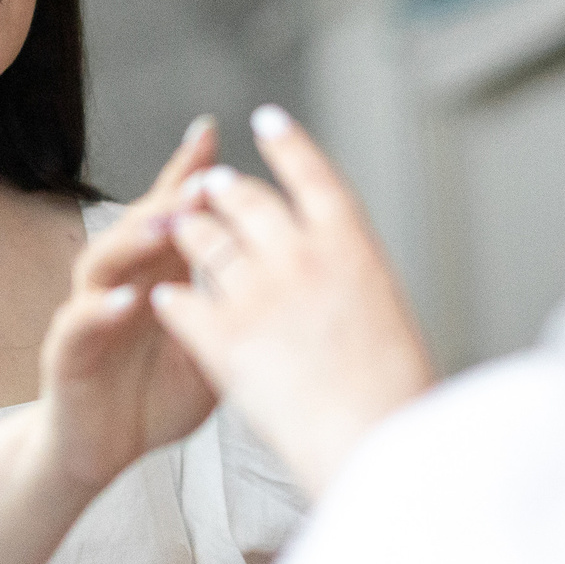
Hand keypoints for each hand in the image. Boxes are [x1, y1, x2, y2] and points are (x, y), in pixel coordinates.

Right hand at [39, 118, 224, 489]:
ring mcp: (89, 314)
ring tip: (169, 224)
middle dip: (171, 197)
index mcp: (157, 275)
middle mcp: (119, 283)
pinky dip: (102, 310)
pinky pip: (81, 325)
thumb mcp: (211, 349)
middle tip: (205, 178)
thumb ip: (236, 308)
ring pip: (106, 262)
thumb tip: (295, 276)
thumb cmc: (155, 395)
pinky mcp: (67, 354)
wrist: (100, 451)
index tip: (214, 132)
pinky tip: (128, 300)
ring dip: (137, 240)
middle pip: (140, 225)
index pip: (171, 212)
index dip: (187, 173)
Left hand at [148, 106, 432, 496]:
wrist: (375, 442)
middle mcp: (299, 254)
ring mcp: (256, 291)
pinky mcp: (220, 335)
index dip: (287, 143)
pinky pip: (183, 302)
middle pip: (250, 201)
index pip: (312, 174)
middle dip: (227, 191)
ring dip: (189, 230)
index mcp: (352, 245)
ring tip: (179, 226)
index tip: (268, 121)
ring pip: (204, 241)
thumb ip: (353, 282)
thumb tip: (341, 273)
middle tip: (214, 186)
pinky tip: (166, 299)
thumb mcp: (390, 316)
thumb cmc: (398, 394)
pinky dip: (175, 299)